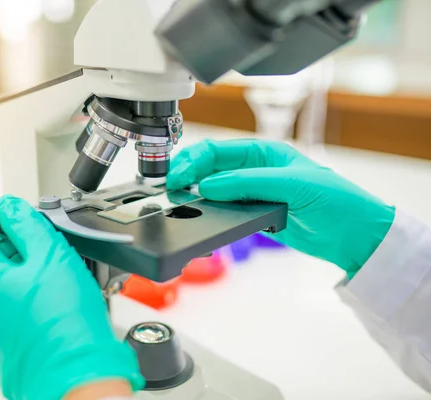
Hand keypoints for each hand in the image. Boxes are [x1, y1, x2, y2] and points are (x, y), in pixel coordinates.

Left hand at [0, 196, 142, 399]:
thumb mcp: (50, 253)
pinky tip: (45, 301)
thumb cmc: (62, 320)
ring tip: (50, 277)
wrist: (72, 375)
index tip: (23, 222)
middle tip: (44, 249)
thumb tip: (10, 206)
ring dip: (16, 271)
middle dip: (10, 244)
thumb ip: (26, 222)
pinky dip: (16, 297)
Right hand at [167, 139, 394, 276]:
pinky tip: (198, 215)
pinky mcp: (255, 215)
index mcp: (265, 152)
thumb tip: (210, 186)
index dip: (194, 160)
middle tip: (169, 187)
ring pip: (213, 189)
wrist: (355, 237)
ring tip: (178, 200)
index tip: (178, 176)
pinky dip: (209, 212)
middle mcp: (255, 170)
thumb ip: (249, 183)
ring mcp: (253, 193)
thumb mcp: (293, 184)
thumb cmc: (337, 201)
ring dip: (194, 193)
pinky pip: (224, 210)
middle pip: (210, 167)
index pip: (218, 150)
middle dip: (187, 173)